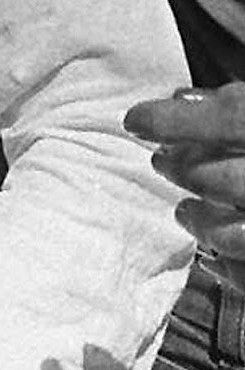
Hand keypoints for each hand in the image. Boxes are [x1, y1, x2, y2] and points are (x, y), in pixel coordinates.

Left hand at [126, 84, 244, 290]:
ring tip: (185, 212)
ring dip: (203, 223)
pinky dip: (231, 268)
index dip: (175, 120)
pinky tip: (215, 257)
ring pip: (239, 233)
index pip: (232, 116)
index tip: (135, 120)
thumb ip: (233, 106)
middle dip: (186, 170)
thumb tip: (179, 100)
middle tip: (161, 162)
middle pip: (230, 179)